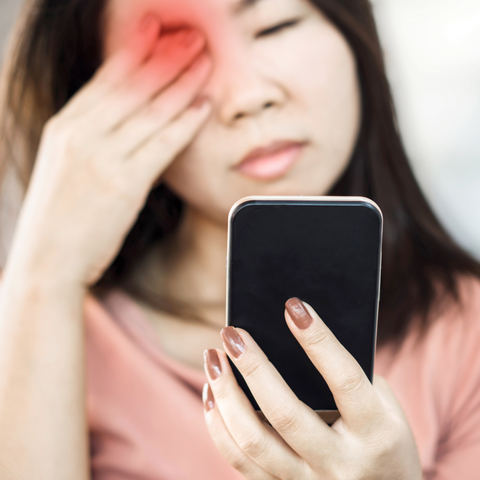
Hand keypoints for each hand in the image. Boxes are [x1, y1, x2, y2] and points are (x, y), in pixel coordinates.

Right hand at [8, 14, 211, 285]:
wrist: (48, 262)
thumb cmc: (60, 219)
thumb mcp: (66, 167)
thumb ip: (91, 139)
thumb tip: (125, 121)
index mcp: (65, 127)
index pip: (106, 78)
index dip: (137, 51)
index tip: (158, 31)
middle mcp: (81, 135)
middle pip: (133, 86)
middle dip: (166, 57)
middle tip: (192, 36)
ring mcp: (103, 158)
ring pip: (151, 110)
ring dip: (182, 82)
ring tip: (205, 60)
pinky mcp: (124, 184)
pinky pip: (163, 144)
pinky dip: (185, 123)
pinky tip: (204, 106)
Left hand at [203, 298, 421, 479]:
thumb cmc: (384, 438)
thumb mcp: (384, 405)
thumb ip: (347, 374)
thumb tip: (294, 333)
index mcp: (377, 434)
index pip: (345, 380)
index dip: (319, 341)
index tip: (293, 306)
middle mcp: (342, 464)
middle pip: (285, 414)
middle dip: (253, 366)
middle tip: (232, 332)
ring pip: (253, 441)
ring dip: (226, 393)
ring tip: (213, 357)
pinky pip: (239, 461)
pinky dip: (219, 425)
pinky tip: (213, 394)